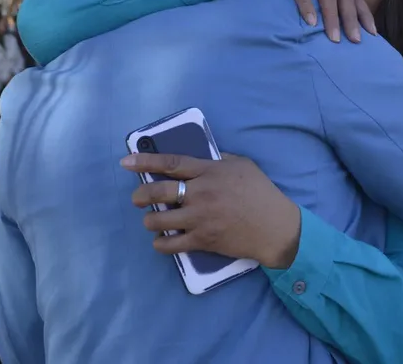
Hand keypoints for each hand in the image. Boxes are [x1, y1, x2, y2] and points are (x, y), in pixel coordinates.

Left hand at [121, 152, 301, 268]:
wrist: (275, 228)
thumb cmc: (261, 193)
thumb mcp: (243, 165)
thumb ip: (219, 160)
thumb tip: (201, 158)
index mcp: (209, 172)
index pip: (171, 164)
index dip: (145, 161)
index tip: (126, 162)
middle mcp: (200, 194)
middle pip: (158, 192)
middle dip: (141, 194)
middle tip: (137, 198)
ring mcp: (200, 219)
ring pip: (160, 220)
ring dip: (150, 220)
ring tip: (152, 220)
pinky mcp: (202, 241)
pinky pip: (171, 244)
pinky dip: (161, 243)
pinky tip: (161, 240)